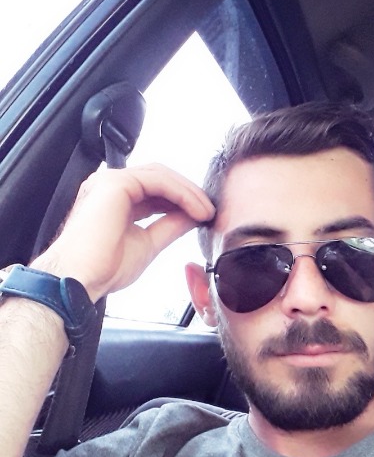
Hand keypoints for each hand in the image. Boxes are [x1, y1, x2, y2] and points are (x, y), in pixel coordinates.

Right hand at [32, 164, 213, 301]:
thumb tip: (193, 216)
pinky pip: (159, 181)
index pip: (156, 191)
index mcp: (115, 200)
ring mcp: (111, 181)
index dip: (182, 200)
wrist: (80, 279)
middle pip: (160, 179)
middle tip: (210, 211)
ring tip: (207, 212)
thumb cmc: (103, 269)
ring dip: (189, 193)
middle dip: (189, 193)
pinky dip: (182, 193)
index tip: (204, 216)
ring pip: (162, 176)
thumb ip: (169, 226)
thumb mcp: (148, 244)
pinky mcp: (116, 183)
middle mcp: (111, 186)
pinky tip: (197, 210)